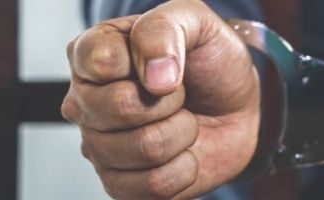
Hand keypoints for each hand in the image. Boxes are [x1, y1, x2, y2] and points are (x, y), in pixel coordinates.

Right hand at [61, 0, 259, 198]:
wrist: (238, 106)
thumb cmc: (209, 61)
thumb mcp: (194, 21)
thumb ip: (165, 29)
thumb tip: (155, 79)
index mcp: (91, 56)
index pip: (100, 62)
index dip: (147, 62)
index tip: (167, 62)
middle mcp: (85, 103)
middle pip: (118, 108)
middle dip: (171, 100)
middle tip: (180, 94)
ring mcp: (99, 147)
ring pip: (141, 149)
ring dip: (182, 133)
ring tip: (183, 121)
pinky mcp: (121, 185)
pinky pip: (152, 187)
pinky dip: (185, 170)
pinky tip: (183, 154)